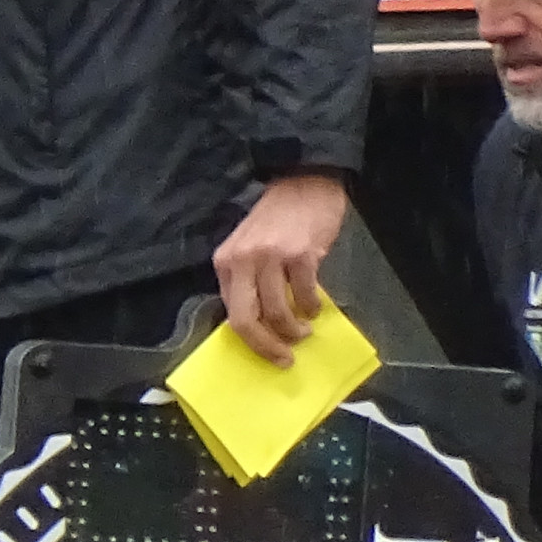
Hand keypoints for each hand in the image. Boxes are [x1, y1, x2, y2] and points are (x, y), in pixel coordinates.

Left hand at [211, 172, 345, 365]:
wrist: (305, 183)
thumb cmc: (279, 219)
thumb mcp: (250, 247)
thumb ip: (249, 280)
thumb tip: (261, 322)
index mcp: (226, 262)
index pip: (231, 313)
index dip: (250, 340)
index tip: (267, 353)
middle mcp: (242, 261)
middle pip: (246, 320)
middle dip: (266, 346)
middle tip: (284, 359)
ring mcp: (271, 258)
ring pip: (277, 313)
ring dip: (293, 331)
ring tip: (303, 332)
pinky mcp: (300, 255)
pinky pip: (305, 295)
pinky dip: (312, 308)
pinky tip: (315, 309)